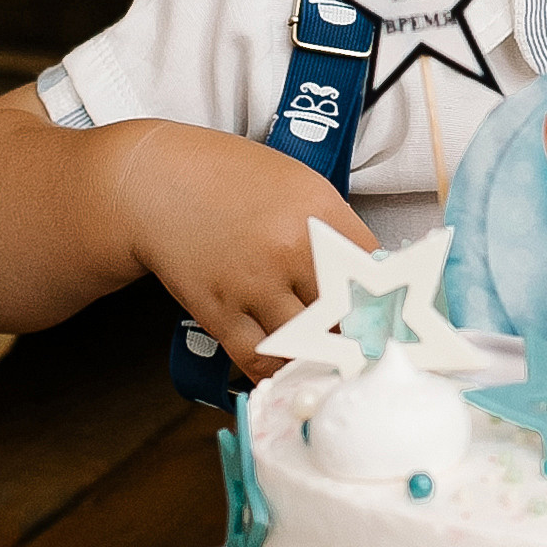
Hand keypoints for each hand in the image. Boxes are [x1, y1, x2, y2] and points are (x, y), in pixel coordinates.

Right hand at [109, 124, 373, 381]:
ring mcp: (252, 283)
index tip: (393, 316)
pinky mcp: (218, 310)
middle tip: (369, 347)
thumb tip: (372, 273)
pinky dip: (279, 370)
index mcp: (317, 209)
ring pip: (307, 342)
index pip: (374, 269)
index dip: (386, 297)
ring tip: (333, 362)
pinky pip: (259, 359)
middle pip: (346, 312)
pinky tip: (290, 370)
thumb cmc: (230, 176)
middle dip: (359, 333)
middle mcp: (289, 248)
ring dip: (322, 356)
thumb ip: (333, 226)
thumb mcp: (296, 183)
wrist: (153, 181)